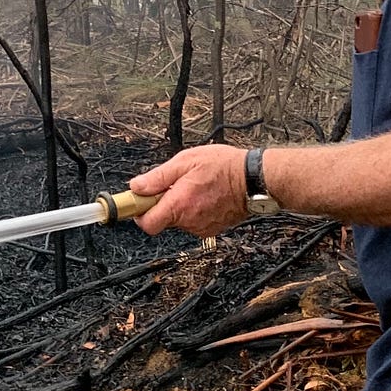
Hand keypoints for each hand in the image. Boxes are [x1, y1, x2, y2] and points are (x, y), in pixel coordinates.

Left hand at [128, 146, 247, 234]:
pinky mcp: (211, 229)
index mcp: (179, 205)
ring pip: (179, 220)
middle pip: (163, 219)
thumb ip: (158, 177)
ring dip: (180, 206)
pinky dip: (194, 210)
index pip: (147, 224)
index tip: (139, 201)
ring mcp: (201, 227)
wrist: (254, 180)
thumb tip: (137, 187)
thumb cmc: (224, 167)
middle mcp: (189, 221)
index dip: (139, 212)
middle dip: (164, 203)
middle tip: (176, 184)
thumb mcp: (186, 161)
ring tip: (195, 187)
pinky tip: (205, 195)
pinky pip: (193, 222)